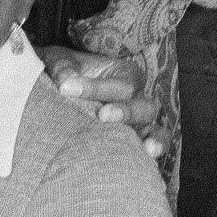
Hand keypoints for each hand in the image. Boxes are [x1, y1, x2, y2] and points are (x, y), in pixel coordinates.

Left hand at [39, 48, 168, 163]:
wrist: (67, 89)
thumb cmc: (67, 72)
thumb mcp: (61, 61)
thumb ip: (62, 68)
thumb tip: (64, 82)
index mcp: (124, 74)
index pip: (117, 82)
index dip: (93, 87)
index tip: (65, 88)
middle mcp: (137, 97)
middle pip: (141, 106)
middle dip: (125, 112)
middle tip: (102, 116)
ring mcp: (139, 121)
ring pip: (154, 128)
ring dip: (151, 137)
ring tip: (147, 148)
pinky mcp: (136, 140)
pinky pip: (154, 143)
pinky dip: (155, 148)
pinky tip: (149, 156)